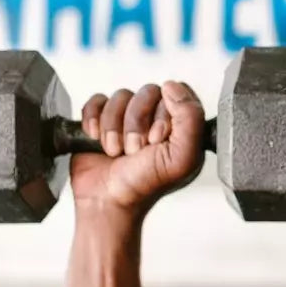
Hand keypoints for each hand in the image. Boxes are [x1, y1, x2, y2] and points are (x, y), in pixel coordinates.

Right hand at [70, 81, 205, 217]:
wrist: (107, 201)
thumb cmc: (146, 185)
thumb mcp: (182, 157)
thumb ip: (191, 118)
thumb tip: (173, 85)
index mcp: (182, 126)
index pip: (179, 92)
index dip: (166, 111)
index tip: (158, 137)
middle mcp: (156, 118)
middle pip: (149, 91)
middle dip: (137, 123)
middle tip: (135, 150)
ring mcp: (128, 118)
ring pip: (122, 95)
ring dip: (115, 127)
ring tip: (116, 151)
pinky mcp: (102, 119)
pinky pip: (97, 100)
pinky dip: (94, 119)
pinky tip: (96, 139)